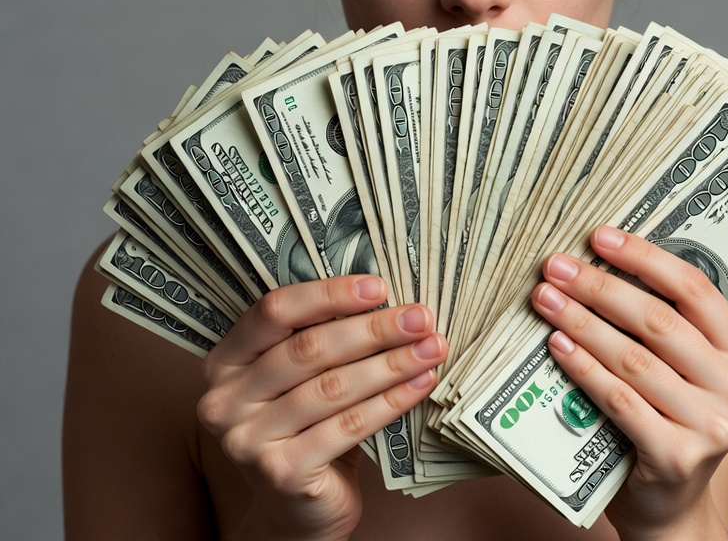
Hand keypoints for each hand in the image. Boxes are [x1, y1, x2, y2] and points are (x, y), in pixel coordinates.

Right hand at [197, 275, 446, 540]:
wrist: (296, 510)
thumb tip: (383, 295)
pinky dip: (391, 401)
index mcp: (225, 361)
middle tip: (420, 317)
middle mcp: (225, 400)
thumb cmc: (305, 426)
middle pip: (309, 349)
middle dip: (374, 328)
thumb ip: (319, 335)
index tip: (378, 287)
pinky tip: (421, 384)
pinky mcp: (281, 474)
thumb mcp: (299, 378)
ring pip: (333, 387)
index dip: (329, 294)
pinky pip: (348, 426)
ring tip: (432, 347)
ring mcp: (248, 440)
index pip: (275, 311)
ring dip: (391, 363)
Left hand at [530, 226, 727, 539]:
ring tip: (546, 300)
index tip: (599, 237)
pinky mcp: (676, 457)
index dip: (644, 257)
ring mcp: (711, 427)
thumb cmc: (671, 418)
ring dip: (581, 323)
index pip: (694, 289)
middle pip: (658, 320)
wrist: (672, 505)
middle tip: (556, 266)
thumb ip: (664, 323)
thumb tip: (603, 259)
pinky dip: (583, 368)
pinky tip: (557, 346)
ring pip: (633, 358)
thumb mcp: (685, 369)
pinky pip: (619, 399)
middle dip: (599, 287)